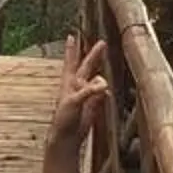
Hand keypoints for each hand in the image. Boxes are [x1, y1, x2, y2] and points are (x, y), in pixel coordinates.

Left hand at [48, 34, 108, 151]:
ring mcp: (86, 95)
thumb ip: (89, 92)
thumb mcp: (75, 102)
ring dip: (101, 72)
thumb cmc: (64, 118)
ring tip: (107, 61)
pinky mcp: (94, 105)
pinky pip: (102, 94)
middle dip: (94, 54)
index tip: (71, 35)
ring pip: (96, 79)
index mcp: (69, 82)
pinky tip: (108, 90)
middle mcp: (78, 86)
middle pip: (88, 66)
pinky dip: (106, 91)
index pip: (71, 61)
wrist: (66, 137)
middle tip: (102, 43)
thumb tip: (104, 82)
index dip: (72, 49)